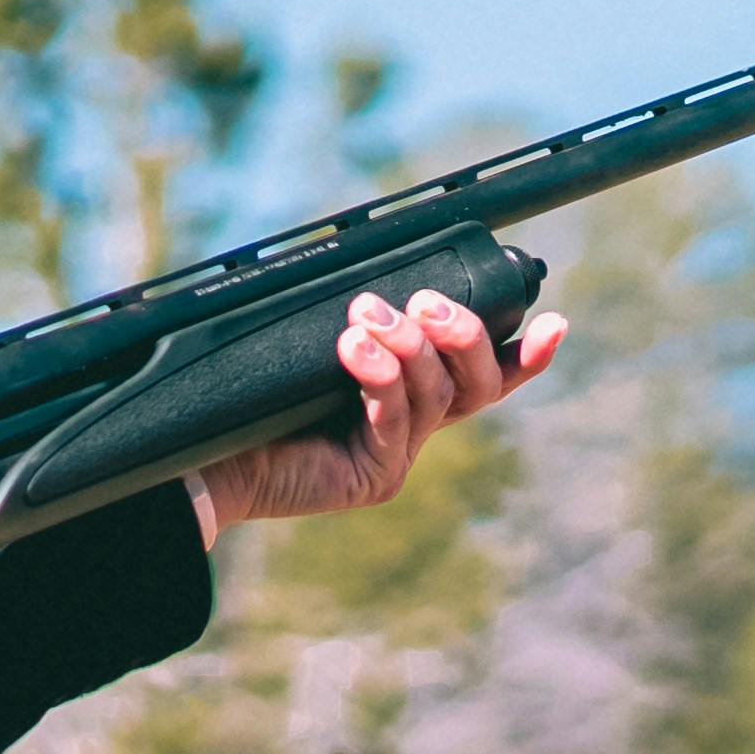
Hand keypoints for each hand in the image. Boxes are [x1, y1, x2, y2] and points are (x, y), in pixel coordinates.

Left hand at [191, 289, 567, 534]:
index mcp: (405, 395)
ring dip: (410, 346)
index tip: (554, 322)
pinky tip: (354, 349)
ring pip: (438, 394)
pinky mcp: (374, 477)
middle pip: (475, 383)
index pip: (479, 374)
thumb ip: (357, 320)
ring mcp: (396, 457)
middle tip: (424, 302)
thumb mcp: (311, 344)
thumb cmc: (246, 393)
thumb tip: (378, 276)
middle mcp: (410, 427)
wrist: (200, 456)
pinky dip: (381, 378)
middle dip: (463, 333)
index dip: (522, 354)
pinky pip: (396, 420)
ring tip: (366, 317)